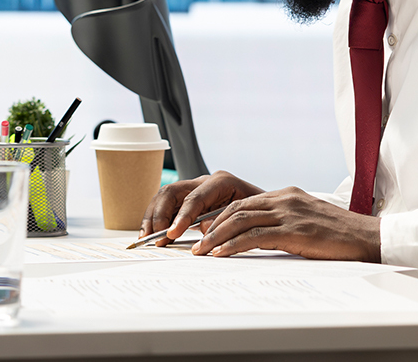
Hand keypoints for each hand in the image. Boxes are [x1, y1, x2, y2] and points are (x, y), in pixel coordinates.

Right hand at [141, 169, 263, 244]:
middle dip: (159, 214)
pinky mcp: (189, 200)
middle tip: (154, 236)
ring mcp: (195, 189)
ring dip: (153, 216)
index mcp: (222, 181)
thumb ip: (226, 221)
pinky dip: (156, 218)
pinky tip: (150, 232)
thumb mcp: (250, 218)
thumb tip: (202, 229)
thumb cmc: (263, 214)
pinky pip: (167, 205)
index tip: (172, 233)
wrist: (271, 211)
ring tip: (146, 236)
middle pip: (172, 192)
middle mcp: (205, 182)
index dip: (181, 216)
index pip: (193, 197)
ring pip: (165, 196)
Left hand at [191, 187, 380, 260]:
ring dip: (216, 237)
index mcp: (285, 195)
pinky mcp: (295, 231)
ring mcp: (289, 214)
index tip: (202, 231)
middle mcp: (283, 199)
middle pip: (235, 209)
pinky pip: (255, 237)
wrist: (370, 237)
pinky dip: (234, 245)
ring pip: (240, 221)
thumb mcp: (307, 220)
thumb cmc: (340, 234)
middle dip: (210, 227)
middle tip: (194, 243)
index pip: (242, 203)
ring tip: (201, 252)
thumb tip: (257, 236)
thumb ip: (283, 222)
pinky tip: (221, 254)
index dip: (219, 217)